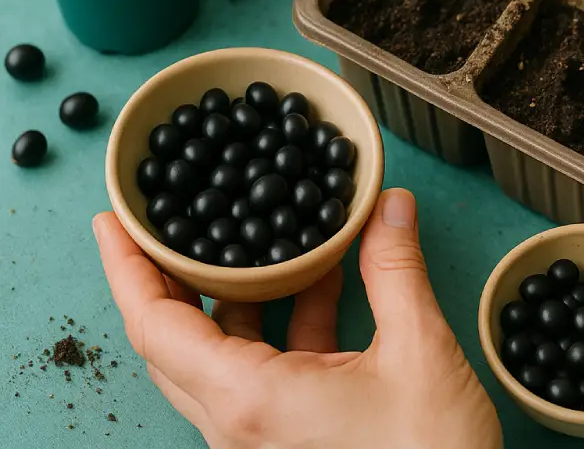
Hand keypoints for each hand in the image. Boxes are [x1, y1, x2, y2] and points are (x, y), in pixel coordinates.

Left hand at [94, 189, 501, 448]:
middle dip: (166, 276)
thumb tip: (388, 206)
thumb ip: (395, 271)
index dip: (128, 268)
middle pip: (172, 341)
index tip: (114, 223)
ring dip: (233, 294)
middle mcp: (240, 424)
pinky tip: (319, 280)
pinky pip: (263, 370)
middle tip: (168, 221)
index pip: (157, 328)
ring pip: (218, 355)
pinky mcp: (290, 437)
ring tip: (253, 236)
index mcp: (251, 401)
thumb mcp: (419, 350)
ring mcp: (262, 435)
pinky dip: (280, 320)